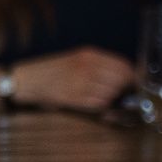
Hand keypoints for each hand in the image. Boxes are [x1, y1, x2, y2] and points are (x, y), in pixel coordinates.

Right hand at [10, 47, 137, 112]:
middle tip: (125, 95)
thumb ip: (98, 66)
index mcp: (89, 54)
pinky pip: (99, 104)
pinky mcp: (75, 98)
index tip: (134, 83)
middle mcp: (87, 66)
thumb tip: (123, 77)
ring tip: (107, 101)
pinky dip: (102, 107)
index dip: (132, 75)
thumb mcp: (75, 60)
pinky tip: (96, 105)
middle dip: (126, 89)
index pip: (122, 64)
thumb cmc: (52, 72)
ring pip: (112, 92)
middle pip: (121, 79)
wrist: (26, 81)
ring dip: (113, 99)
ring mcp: (81, 82)